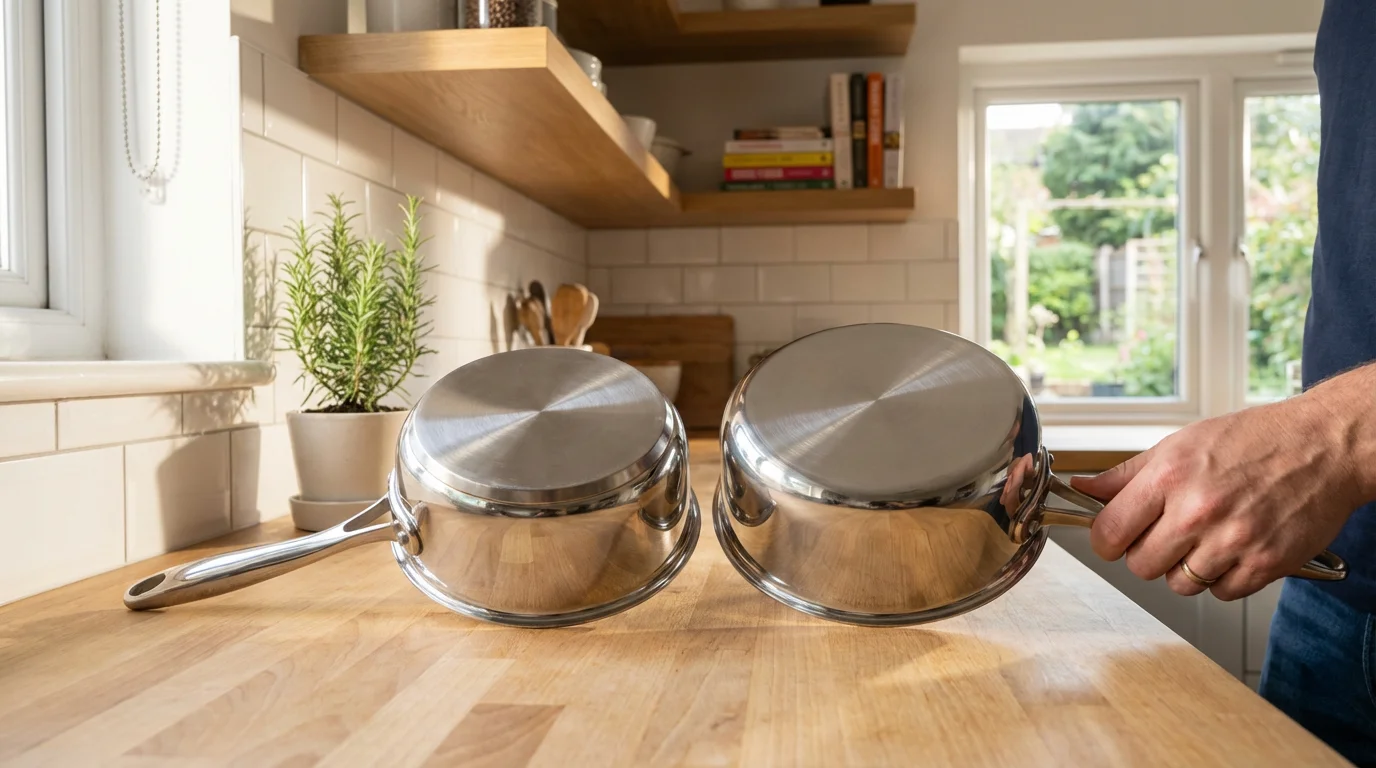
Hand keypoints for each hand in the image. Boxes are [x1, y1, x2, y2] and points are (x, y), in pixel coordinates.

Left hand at [1069, 392, 1366, 599]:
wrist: (1324, 445)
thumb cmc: (1254, 440)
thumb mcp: (1179, 444)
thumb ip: (1126, 475)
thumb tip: (1084, 489)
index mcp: (1168, 478)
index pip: (1109, 533)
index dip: (1107, 539)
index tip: (1116, 537)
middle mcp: (1198, 512)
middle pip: (1140, 565)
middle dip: (1147, 553)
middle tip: (1168, 532)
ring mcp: (1233, 541)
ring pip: (1180, 584)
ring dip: (1186, 568)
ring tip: (1207, 537)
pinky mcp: (1266, 564)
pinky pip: (1222, 592)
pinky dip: (1224, 577)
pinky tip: (1234, 548)